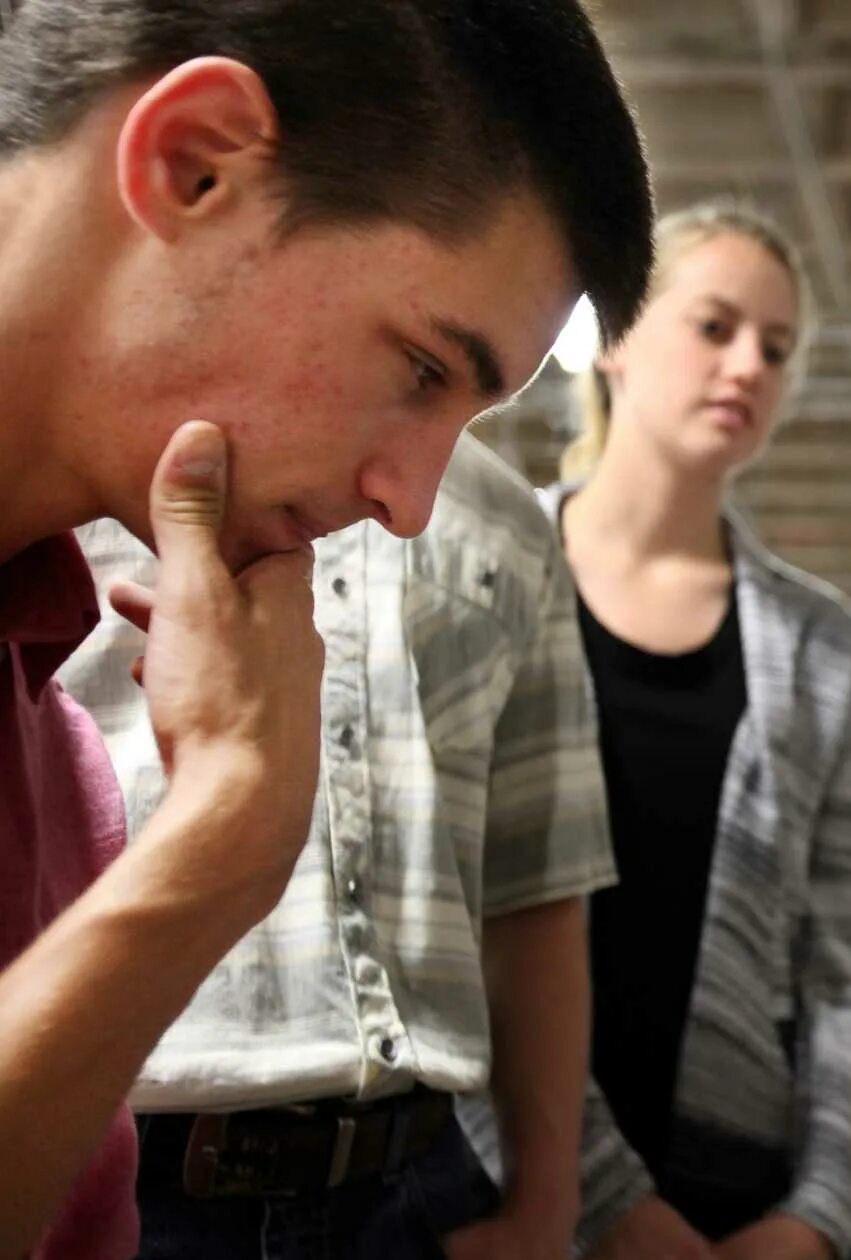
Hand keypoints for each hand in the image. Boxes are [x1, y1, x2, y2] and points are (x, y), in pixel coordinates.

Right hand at [112, 422, 320, 910]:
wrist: (244, 805)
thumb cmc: (222, 696)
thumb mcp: (195, 591)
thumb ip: (193, 517)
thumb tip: (202, 435)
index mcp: (289, 595)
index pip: (278, 534)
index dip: (244, 511)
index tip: (209, 493)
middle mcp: (296, 636)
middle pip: (246, 582)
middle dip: (196, 563)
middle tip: (149, 548)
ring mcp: (280, 684)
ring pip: (226, 630)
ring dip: (179, 614)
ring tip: (125, 603)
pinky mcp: (258, 726)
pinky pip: (218, 678)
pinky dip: (184, 663)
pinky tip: (149, 674)